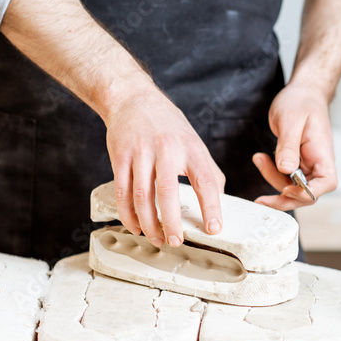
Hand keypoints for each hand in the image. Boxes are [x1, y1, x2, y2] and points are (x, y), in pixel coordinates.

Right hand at [104, 88, 224, 246]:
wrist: (132, 98)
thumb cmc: (166, 124)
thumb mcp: (193, 141)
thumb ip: (207, 169)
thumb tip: (219, 200)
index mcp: (190, 148)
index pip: (205, 181)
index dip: (211, 207)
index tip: (214, 229)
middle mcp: (166, 149)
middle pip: (168, 192)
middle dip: (172, 222)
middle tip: (176, 241)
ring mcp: (141, 153)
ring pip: (142, 197)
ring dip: (149, 223)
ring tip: (156, 238)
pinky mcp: (120, 157)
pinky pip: (123, 192)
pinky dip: (128, 214)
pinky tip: (135, 225)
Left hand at [254, 82, 337, 210]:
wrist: (303, 92)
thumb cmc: (301, 101)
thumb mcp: (290, 120)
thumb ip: (288, 146)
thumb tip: (286, 169)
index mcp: (322, 153)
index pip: (326, 183)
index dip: (308, 193)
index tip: (287, 189)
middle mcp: (318, 163)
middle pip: (306, 193)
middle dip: (283, 197)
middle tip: (261, 199)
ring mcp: (308, 165)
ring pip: (292, 188)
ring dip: (272, 180)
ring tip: (259, 159)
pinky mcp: (297, 164)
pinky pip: (285, 178)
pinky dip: (271, 173)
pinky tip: (261, 159)